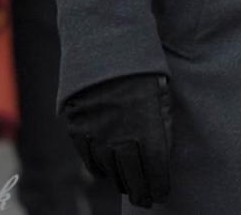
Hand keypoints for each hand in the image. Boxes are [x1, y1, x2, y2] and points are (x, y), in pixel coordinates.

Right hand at [63, 72, 171, 206]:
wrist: (104, 41)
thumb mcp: (163, 92)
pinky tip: (107, 171)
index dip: (159, 185)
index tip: (161, 194)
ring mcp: (96, 133)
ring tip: (129, 186)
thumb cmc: (142, 65)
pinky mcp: (76, 127)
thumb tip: (163, 157)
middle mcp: (120, 135)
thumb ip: (163, 126)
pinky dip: (99, 167)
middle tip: (145, 200)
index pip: (155, 170)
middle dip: (140, 191)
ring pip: (108, 170)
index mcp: (148, 127)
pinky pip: (88, 157)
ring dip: (120, 180)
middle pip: (131, 176)